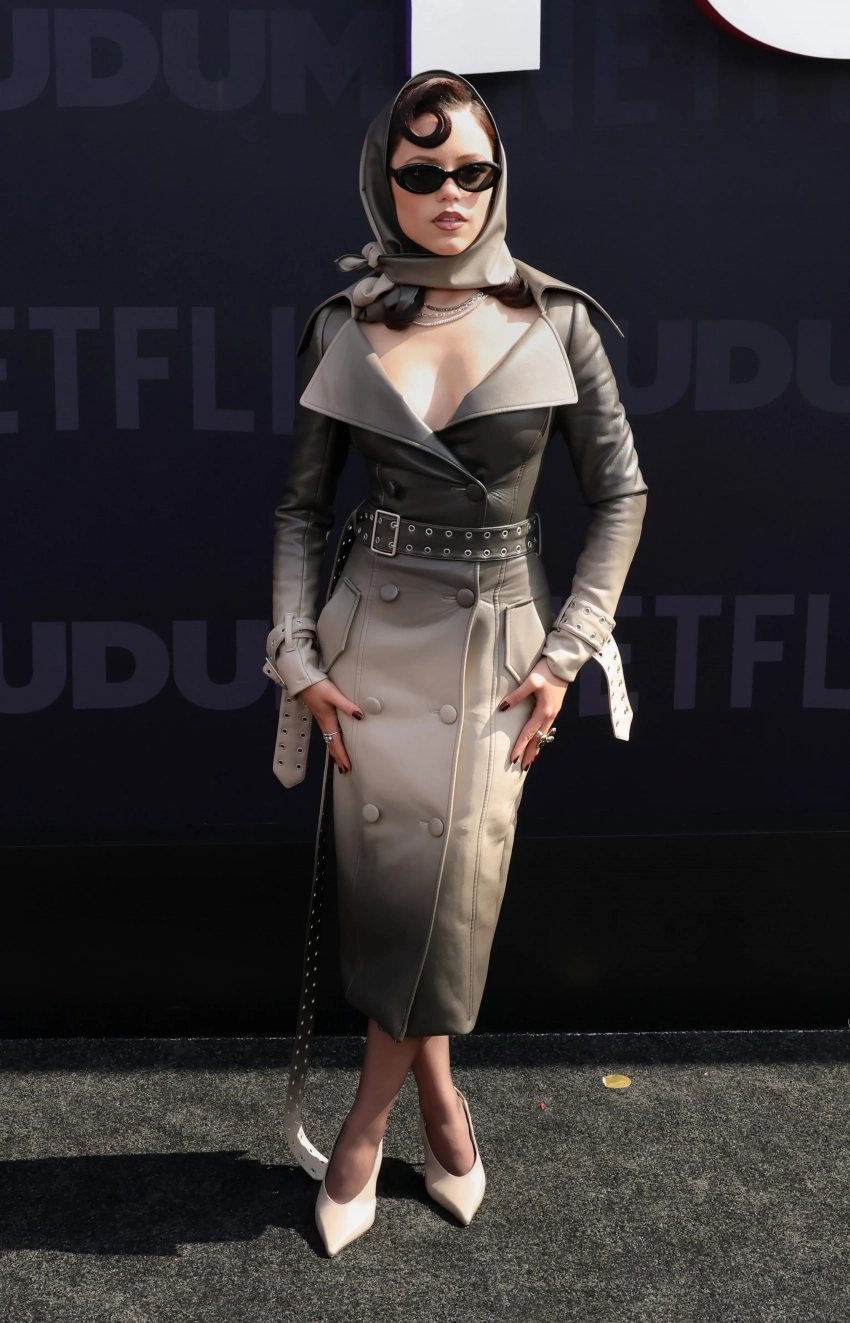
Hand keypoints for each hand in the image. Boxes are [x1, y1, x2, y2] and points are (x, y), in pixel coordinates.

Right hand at [299, 678, 363, 773]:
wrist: (302, 681)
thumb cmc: (317, 687)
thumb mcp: (333, 695)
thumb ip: (346, 706)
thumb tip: (360, 716)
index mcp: (328, 721)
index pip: (336, 743)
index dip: (342, 756)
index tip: (347, 767)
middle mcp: (324, 723)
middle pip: (331, 745)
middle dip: (338, 758)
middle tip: (344, 769)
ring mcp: (321, 719)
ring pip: (329, 740)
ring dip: (334, 751)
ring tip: (339, 761)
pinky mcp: (320, 714)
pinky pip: (327, 733)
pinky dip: (331, 742)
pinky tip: (334, 740)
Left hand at [498, 657, 567, 771]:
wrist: (563, 665)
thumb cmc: (547, 672)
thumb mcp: (531, 682)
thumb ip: (517, 695)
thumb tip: (503, 707)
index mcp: (544, 711)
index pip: (529, 733)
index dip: (520, 746)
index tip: (513, 758)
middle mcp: (549, 715)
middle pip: (538, 739)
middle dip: (530, 754)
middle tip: (523, 768)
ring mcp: (553, 713)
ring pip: (543, 736)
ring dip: (536, 748)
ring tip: (530, 760)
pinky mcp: (553, 709)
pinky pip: (546, 729)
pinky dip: (541, 739)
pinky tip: (538, 741)